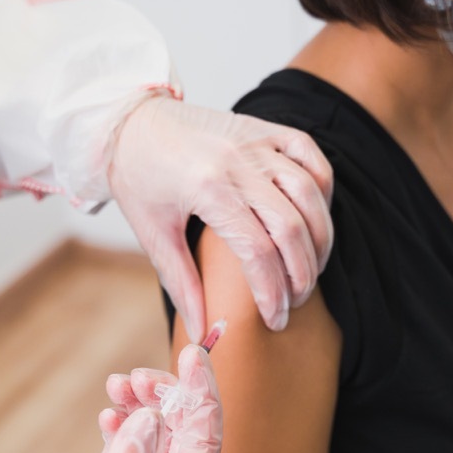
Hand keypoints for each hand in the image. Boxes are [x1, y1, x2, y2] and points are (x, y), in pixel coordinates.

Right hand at [0, 344, 221, 452]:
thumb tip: (147, 421)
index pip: (204, 446)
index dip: (203, 399)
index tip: (192, 357)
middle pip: (186, 436)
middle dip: (170, 397)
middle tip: (137, 374)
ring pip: (158, 437)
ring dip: (145, 405)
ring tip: (118, 383)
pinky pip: (130, 447)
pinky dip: (123, 423)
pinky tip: (108, 412)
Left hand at [109, 96, 333, 341]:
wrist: (130, 121)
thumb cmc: (139, 177)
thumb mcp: (153, 234)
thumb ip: (182, 283)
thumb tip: (202, 331)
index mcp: (208, 188)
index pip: (258, 252)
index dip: (273, 292)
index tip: (276, 319)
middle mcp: (238, 161)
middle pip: (292, 227)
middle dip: (302, 274)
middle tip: (296, 301)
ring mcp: (255, 141)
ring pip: (310, 193)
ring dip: (320, 237)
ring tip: (311, 268)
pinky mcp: (264, 128)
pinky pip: (310, 154)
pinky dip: (322, 188)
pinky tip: (314, 218)